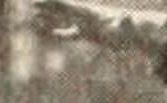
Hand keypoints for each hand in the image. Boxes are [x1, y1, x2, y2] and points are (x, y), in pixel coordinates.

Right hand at [31, 0, 161, 51]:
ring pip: (63, 21)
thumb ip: (125, 21)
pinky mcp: (88, 35)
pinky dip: (59, 33)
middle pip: (62, 11)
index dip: (56, 4)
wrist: (134, 34)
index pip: (70, 8)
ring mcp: (85, 25)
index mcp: (90, 14)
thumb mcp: (127, 26)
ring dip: (49, 18)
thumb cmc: (130, 30)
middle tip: (32, 3)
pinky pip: (69, 34)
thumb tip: (128, 18)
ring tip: (34, 14)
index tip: (43, 1)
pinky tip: (49, 33)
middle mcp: (85, 17)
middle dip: (47, 7)